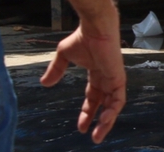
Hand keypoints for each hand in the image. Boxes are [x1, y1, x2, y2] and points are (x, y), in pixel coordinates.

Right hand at [40, 26, 125, 142]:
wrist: (95, 27)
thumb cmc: (82, 37)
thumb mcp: (64, 56)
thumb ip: (56, 70)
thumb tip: (44, 84)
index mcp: (97, 74)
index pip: (93, 97)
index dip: (87, 112)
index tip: (81, 127)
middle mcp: (107, 78)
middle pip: (104, 104)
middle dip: (99, 120)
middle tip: (93, 136)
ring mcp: (114, 78)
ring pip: (114, 105)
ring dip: (107, 121)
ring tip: (98, 135)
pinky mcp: (118, 77)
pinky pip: (119, 98)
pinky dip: (113, 110)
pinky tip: (106, 120)